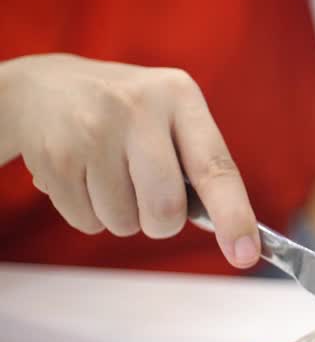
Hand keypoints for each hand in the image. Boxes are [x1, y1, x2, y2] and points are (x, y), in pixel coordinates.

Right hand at [0, 54, 259, 267]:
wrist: (40, 86)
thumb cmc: (124, 111)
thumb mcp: (169, 111)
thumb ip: (198, 161)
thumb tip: (230, 231)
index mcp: (179, 96)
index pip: (216, 168)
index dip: (234, 216)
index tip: (246, 254)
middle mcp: (138, 108)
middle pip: (166, 208)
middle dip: (162, 222)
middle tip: (149, 199)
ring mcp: (92, 131)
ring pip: (124, 222)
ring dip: (122, 217)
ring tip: (108, 176)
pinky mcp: (55, 157)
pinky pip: (87, 222)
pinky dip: (90, 214)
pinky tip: (82, 177)